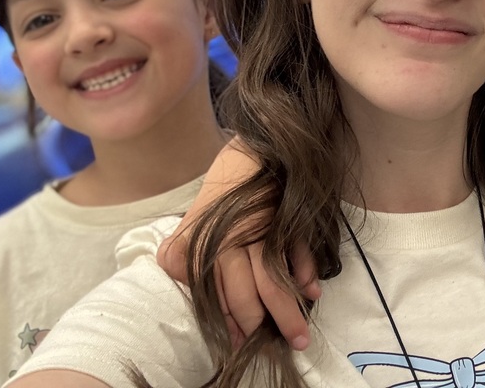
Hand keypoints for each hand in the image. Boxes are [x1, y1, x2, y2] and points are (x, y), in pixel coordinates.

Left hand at [157, 138, 320, 349]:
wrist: (258, 137)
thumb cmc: (228, 178)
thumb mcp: (199, 210)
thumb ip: (185, 242)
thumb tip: (173, 270)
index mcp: (207, 241)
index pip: (217, 294)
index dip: (229, 322)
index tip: (238, 342)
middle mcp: (232, 239)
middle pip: (247, 295)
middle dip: (262, 327)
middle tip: (278, 346)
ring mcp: (262, 229)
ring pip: (273, 282)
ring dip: (289, 313)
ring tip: (300, 338)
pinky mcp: (287, 218)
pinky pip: (297, 253)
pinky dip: (305, 275)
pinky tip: (310, 292)